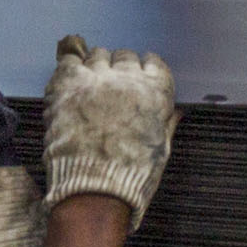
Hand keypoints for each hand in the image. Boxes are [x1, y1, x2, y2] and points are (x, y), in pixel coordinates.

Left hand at [40, 36, 175, 222]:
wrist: (95, 191)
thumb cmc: (131, 176)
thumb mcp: (161, 149)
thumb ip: (167, 123)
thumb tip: (178, 112)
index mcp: (157, 91)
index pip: (152, 62)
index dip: (143, 71)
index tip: (135, 79)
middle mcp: (129, 78)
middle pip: (124, 57)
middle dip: (119, 69)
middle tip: (110, 88)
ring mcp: (98, 78)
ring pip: (98, 55)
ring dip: (95, 66)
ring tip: (89, 84)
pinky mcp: (69, 83)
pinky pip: (70, 58)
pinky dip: (70, 60)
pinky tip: (70, 67)